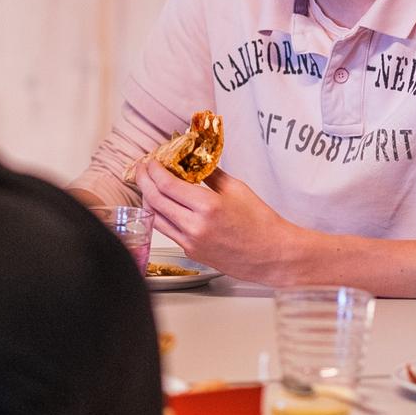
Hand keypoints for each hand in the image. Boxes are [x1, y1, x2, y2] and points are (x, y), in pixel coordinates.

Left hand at [136, 165, 303, 282]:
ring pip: (155, 218)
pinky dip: (161, 215)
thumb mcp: (237, 189)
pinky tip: (164, 204)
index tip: (151, 160)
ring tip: (149, 185)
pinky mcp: (191, 252)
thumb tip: (193, 159)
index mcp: (208, 206)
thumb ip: (210, 173)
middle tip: (142, 169)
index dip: (154, 170)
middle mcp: (195, 226)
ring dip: (148, 199)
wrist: (273, 255)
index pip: (167, 185)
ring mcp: (191, 242)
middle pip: (154, 200)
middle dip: (144, 181)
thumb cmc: (261, 223)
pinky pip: (167, 231)